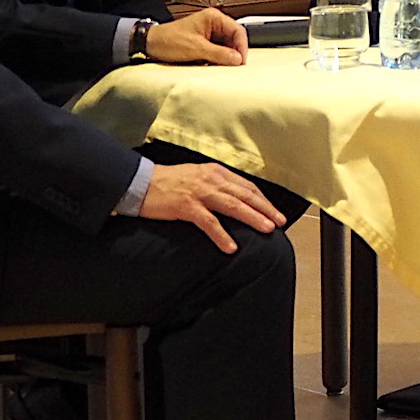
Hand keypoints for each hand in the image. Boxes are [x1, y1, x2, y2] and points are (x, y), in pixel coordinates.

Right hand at [138, 160, 284, 253]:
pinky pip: (209, 222)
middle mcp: (211, 179)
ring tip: (267, 229)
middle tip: (280, 221)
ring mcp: (199, 192)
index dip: (262, 199)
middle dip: (265, 208)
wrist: (139, 182)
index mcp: (215, 172)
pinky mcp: (186, 207)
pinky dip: (222, 235)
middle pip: (245, 195)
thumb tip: (234, 197)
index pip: (246, 186)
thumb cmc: (167, 182)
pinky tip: (231, 246)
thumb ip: (215, 184)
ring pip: (233, 206)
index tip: (274, 210)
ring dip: (252, 218)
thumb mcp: (196, 176)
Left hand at [143, 9, 247, 65]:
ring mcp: (209, 34)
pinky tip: (212, 66)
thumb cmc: (169, 40)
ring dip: (225, 58)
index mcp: (214, 18)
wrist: (150, 44)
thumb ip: (219, 54)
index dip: (242, 47)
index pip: (238, 31)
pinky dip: (217, 60)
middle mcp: (214, 24)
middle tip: (233, 68)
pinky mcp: (204, 43)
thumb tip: (237, 59)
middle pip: (233, 39)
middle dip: (234, 54)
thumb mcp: (196, 48)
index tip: (241, 62)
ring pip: (226, 47)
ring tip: (221, 68)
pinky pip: (217, 52)